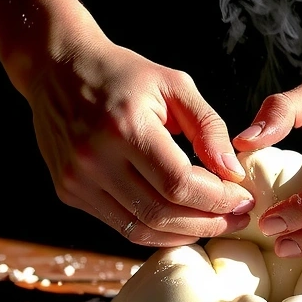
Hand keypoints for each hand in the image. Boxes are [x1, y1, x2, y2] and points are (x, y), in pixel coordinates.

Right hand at [22, 33, 255, 246]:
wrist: (58, 67)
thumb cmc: (123, 74)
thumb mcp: (174, 85)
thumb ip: (208, 127)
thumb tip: (233, 172)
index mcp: (124, 127)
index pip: (179, 183)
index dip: (218, 199)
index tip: (244, 198)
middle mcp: (95, 158)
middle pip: (162, 214)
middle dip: (209, 222)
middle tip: (238, 218)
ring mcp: (78, 180)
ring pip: (141, 229)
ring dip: (185, 233)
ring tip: (215, 222)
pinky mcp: (69, 192)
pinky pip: (121, 225)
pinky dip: (157, 230)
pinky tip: (181, 220)